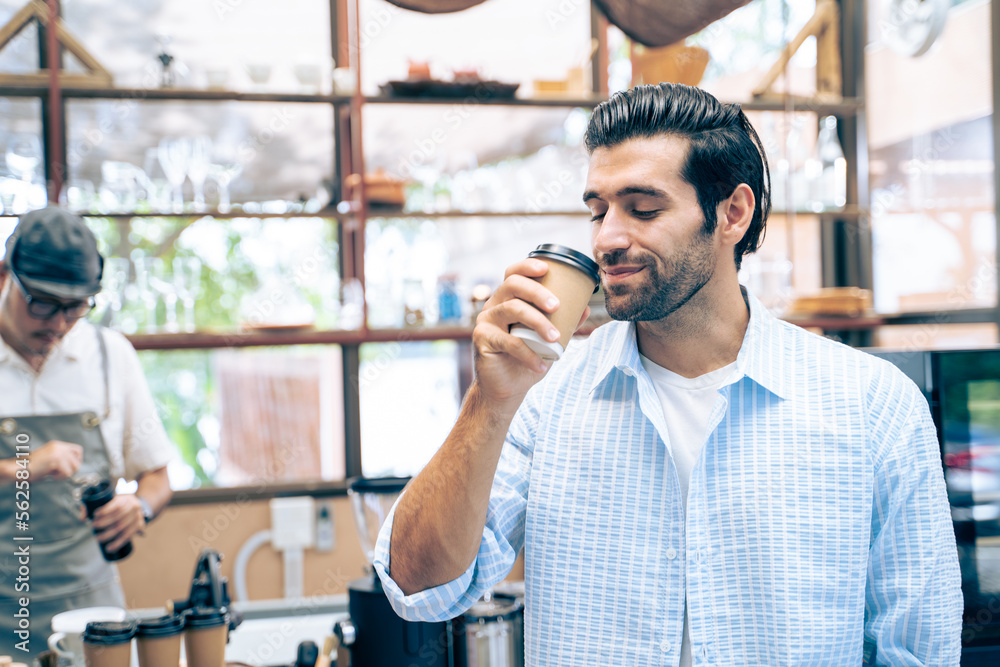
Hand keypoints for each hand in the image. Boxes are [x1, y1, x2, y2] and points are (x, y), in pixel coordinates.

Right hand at [28, 440, 82, 480]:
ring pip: (74, 468)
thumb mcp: (49, 459)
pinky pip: (67, 473)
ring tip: (53, 474)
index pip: (78, 450)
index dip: (77, 460)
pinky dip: (59, 477)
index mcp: (57, 445)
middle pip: (78, 461)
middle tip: (59, 473)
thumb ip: (62, 459)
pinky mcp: (56, 460)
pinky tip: (50, 476)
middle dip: (71, 470)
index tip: (70, 468)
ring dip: (64, 474)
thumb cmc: (31, 467)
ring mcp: (58, 453)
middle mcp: (59, 447)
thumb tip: (75, 466)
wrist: (18, 468)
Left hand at [91, 494, 144, 552]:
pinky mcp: (139, 526)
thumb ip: (93, 505)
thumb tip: (83, 518)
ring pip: (123, 529)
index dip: (105, 512)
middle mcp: (134, 507)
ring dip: (109, 536)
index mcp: (126, 499)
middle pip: (118, 519)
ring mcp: (138, 517)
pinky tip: (110, 548)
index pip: (116, 506)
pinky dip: (118, 543)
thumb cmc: (118, 503)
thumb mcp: (109, 499)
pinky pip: (129, 536)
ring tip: (98, 538)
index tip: (94, 516)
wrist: (135, 504)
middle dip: (104, 525)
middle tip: (93, 528)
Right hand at [471, 259, 589, 408]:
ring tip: (554, 338)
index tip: (546, 268)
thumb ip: (564, 322)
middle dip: (537, 292)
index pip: (514, 273)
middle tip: (557, 306)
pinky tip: (541, 365)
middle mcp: (494, 305)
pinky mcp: (481, 339)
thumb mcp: (548, 339)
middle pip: (513, 285)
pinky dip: (528, 354)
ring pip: (511, 309)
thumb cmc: (527, 358)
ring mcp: (486, 321)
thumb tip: (586, 308)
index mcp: (509, 299)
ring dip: (537, 322)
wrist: (507, 388)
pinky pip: (508, 341)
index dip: (527, 266)